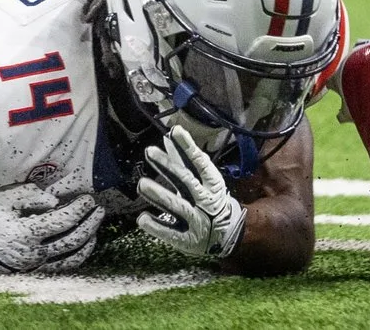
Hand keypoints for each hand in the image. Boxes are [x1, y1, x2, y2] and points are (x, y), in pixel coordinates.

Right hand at [0, 182, 103, 274]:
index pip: (64, 221)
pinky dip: (77, 257)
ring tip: (95, 227)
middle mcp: (33, 253)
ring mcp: (34, 266)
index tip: (88, 199)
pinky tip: (83, 246)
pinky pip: (62, 268)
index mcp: (27, 233)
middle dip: (90, 223)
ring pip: (71, 258)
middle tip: (99, 209)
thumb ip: (31, 196)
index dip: (80, 209)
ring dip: (88, 241)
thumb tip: (55, 201)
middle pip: (73, 239)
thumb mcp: (4, 199)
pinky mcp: (33, 272)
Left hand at [134, 127, 244, 261]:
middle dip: (168, 166)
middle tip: (150, 151)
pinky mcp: (186, 238)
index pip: (199, 161)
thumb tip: (169, 137)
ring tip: (142, 184)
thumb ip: (184, 160)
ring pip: (177, 206)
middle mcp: (205, 199)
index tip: (175, 131)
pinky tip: (142, 218)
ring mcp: (196, 219)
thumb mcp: (203, 179)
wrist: (227, 233)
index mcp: (211, 182)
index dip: (187, 147)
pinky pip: (170, 232)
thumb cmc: (210, 199)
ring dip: (160, 195)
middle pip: (186, 181)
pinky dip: (157, 226)